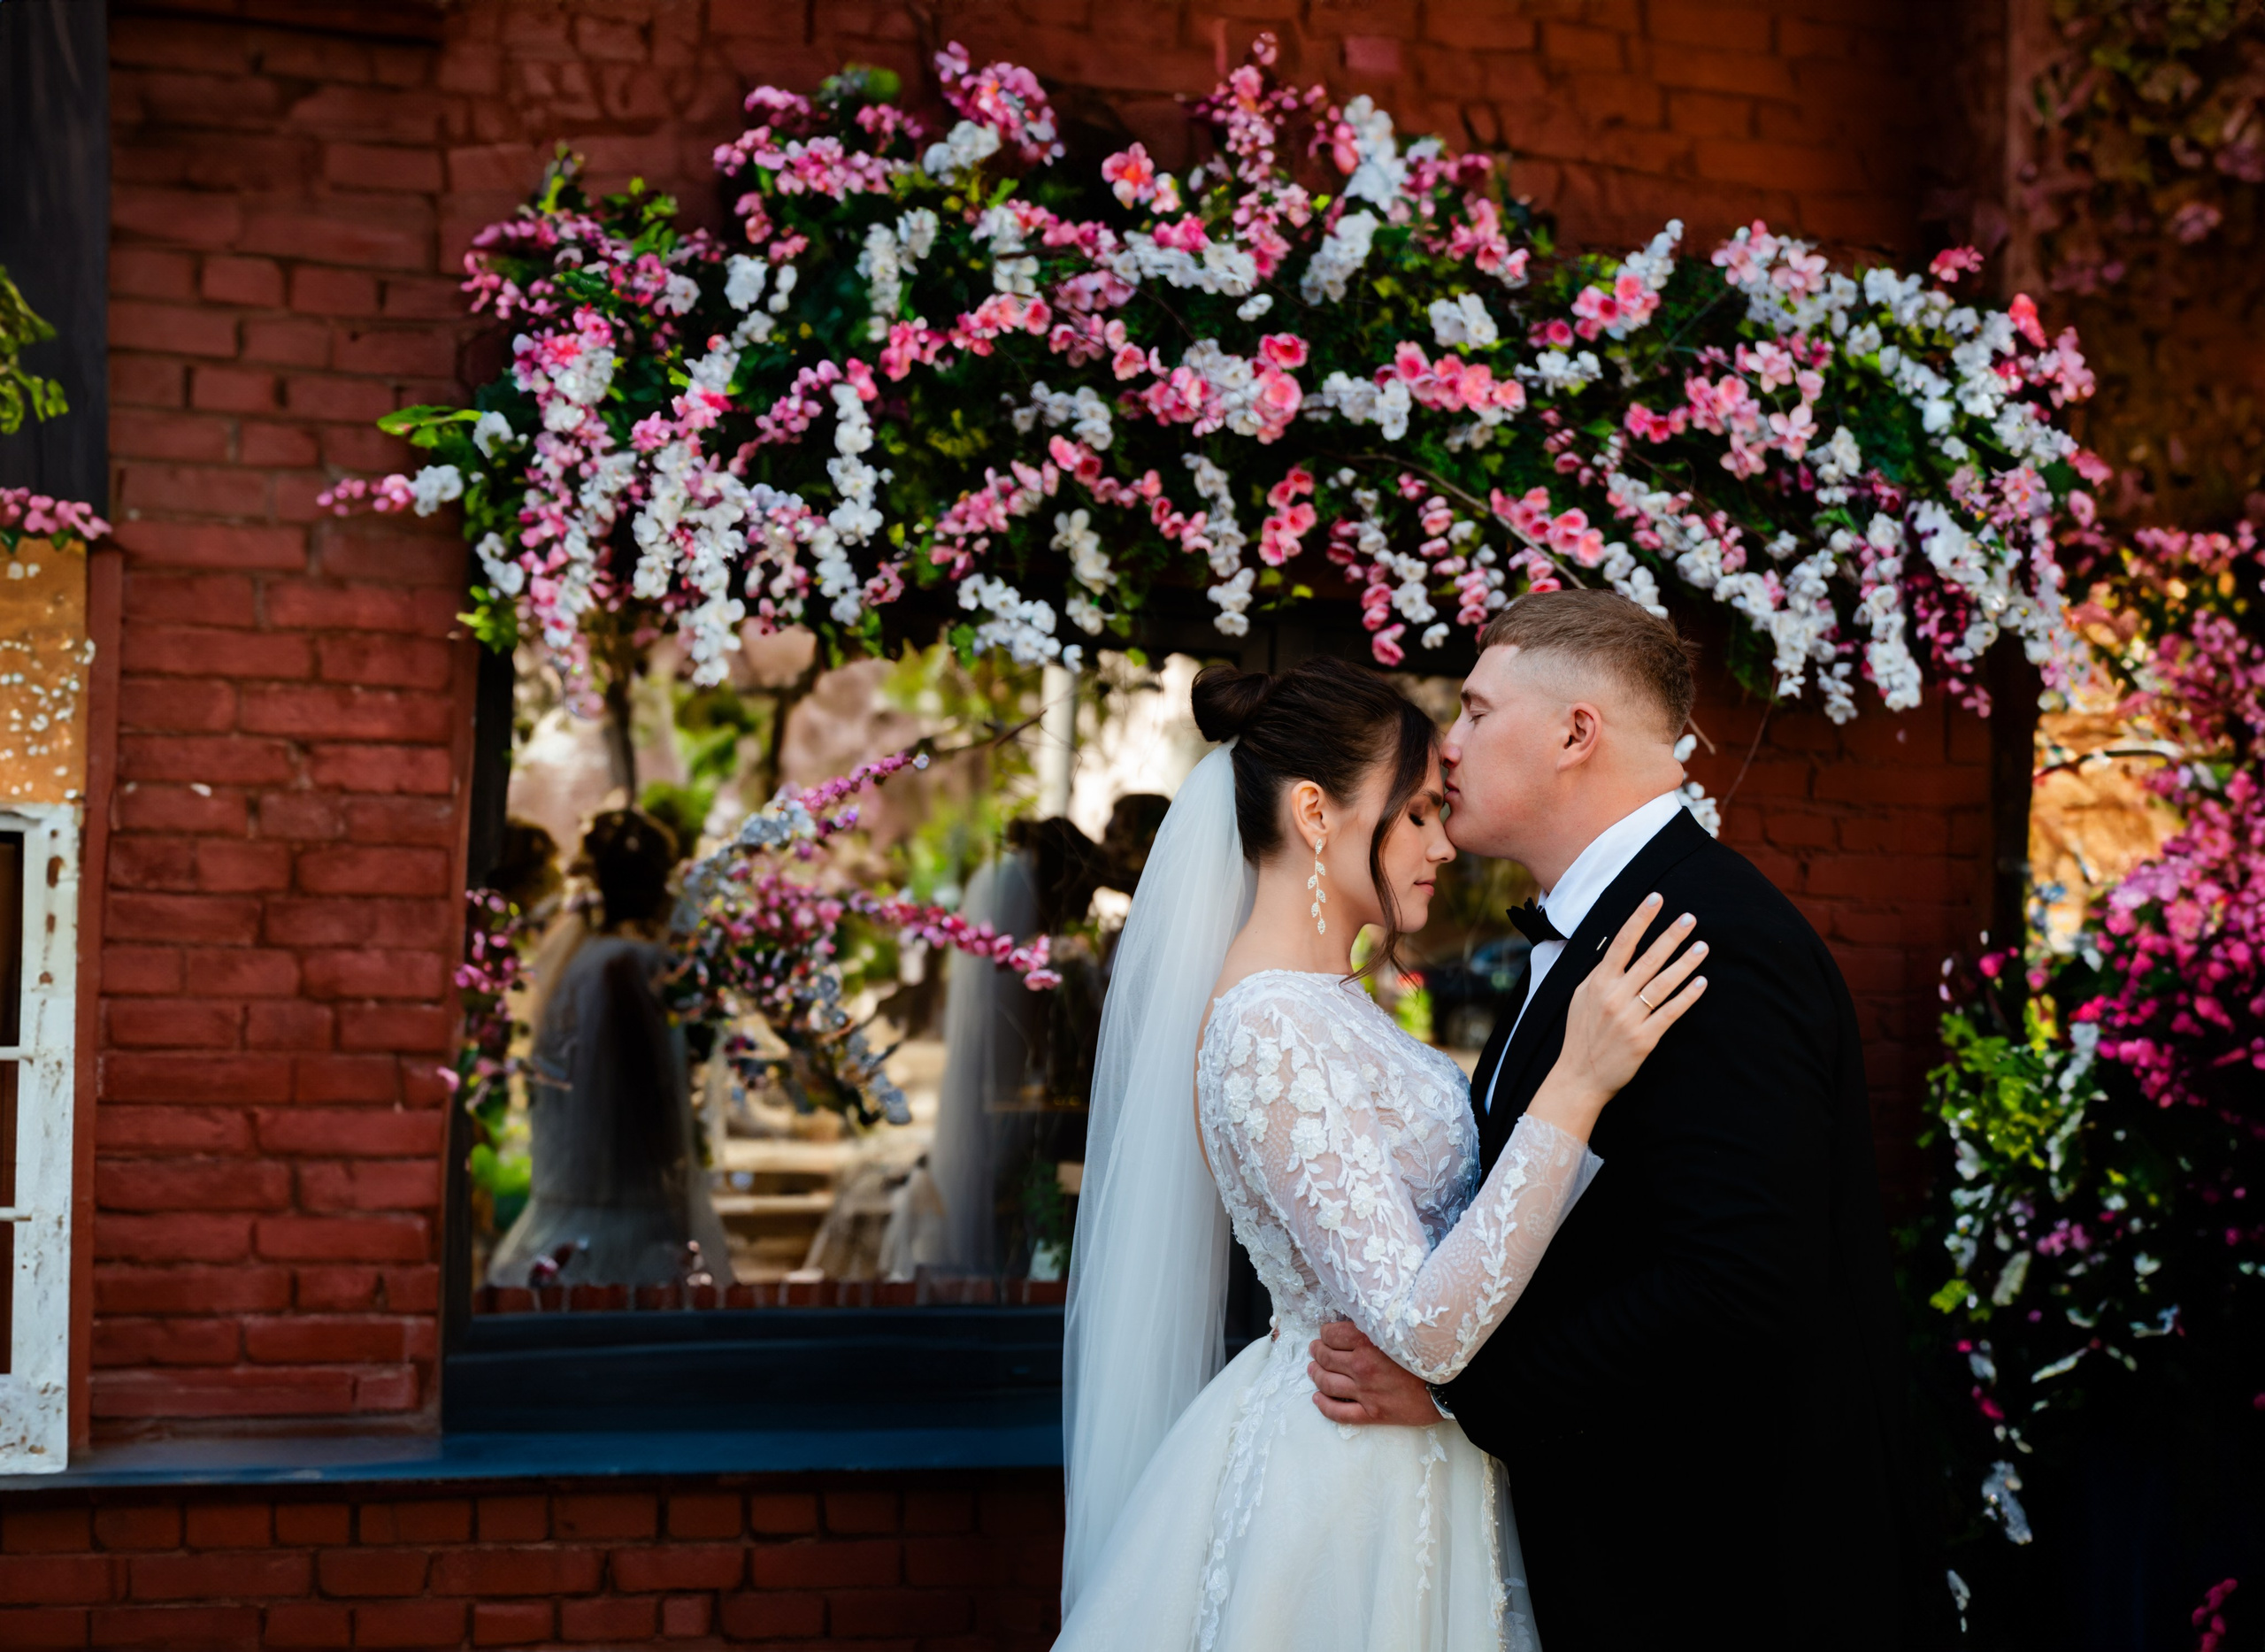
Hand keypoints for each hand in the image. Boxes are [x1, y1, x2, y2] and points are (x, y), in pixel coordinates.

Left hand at [1307, 1320, 1439, 1426]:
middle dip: (1317, 1351)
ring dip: (1315, 1375)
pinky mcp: (1372, 1413)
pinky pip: (1338, 1412)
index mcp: (1368, 1341)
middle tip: (1315, 1349)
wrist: (1450, 1388)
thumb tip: (1357, 1323)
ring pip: (1327, 1383)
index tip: (1326, 1334)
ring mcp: (1365, 1391)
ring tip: (1313, 1370)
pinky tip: (1318, 1399)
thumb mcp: (1401, 1332)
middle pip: (1325, 1357)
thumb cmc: (1429, 1357)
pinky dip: (1323, 1405)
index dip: (1325, 1333)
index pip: (1332, 1334)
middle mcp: (1362, 1365)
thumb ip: (1377, 1328)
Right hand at [1532, 894, 1707, 1137]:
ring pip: (1663, 983)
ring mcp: (1630, 1017)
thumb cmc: (1581, 1035)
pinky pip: (1670, 1012)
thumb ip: (1599, 974)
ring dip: (1685, 962)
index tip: (1656, 898)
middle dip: (1670, 935)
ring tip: (1703, 945)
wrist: (1579, 1077)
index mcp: (1597, 982)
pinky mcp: (1644, 1038)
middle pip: (1648, 958)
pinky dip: (1687, 996)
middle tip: (1690, 917)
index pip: (1622, 942)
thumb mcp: (1581, 997)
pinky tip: (1701, 982)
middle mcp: (1614, 996)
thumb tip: (1615, 948)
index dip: (1640, 919)